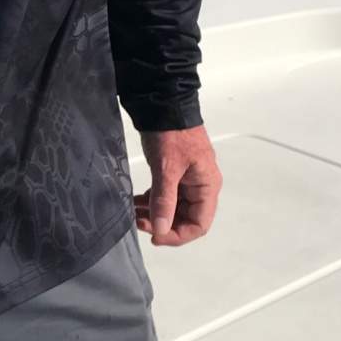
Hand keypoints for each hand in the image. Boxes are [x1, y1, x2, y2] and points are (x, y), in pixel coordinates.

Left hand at [135, 124, 221, 244]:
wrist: (163, 103)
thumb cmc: (171, 132)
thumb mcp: (167, 169)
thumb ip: (164, 201)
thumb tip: (161, 229)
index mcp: (207, 186)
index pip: (199, 225)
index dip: (178, 235)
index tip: (155, 236)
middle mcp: (200, 186)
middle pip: (185, 219)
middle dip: (163, 224)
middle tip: (139, 222)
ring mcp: (187, 180)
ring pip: (173, 208)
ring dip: (155, 214)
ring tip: (134, 212)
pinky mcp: (173, 173)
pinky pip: (165, 196)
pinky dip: (151, 202)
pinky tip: (136, 202)